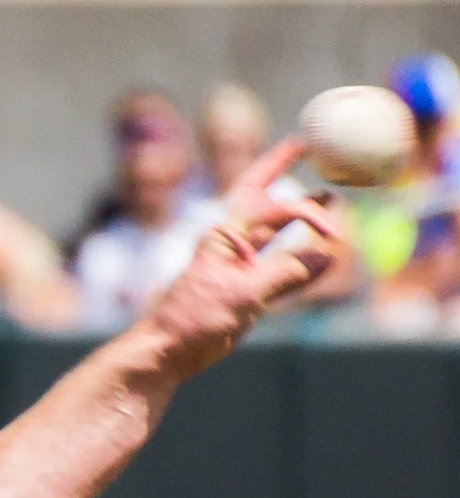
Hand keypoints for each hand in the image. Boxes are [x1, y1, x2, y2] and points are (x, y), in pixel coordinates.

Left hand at [135, 140, 352, 380]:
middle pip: (260, 194)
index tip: (334, 231)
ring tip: (324, 194)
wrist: (164, 352)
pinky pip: (276, 263)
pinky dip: (297, 253)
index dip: (308, 215)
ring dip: (296, 211)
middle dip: (280, 167)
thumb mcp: (243, 295)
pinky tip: (314, 246)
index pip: (275, 210)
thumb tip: (327, 254)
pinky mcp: (242, 287)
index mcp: (225, 233)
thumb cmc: (193, 319)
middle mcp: (230, 241)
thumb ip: (286, 273)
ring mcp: (236, 263)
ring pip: (271, 229)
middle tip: (304, 144)